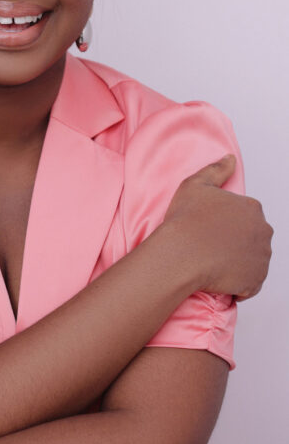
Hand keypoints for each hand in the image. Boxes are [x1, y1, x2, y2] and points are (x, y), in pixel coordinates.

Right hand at [163, 154, 272, 299]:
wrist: (180, 255)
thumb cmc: (185, 221)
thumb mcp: (195, 185)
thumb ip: (217, 170)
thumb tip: (231, 159)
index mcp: (252, 208)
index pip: (246, 217)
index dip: (227, 224)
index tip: (211, 231)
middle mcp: (263, 231)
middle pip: (252, 238)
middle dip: (236, 243)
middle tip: (211, 249)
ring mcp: (261, 258)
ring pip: (253, 261)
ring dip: (238, 263)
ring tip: (213, 265)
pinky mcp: (255, 281)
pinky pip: (250, 285)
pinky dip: (239, 285)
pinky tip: (219, 280)